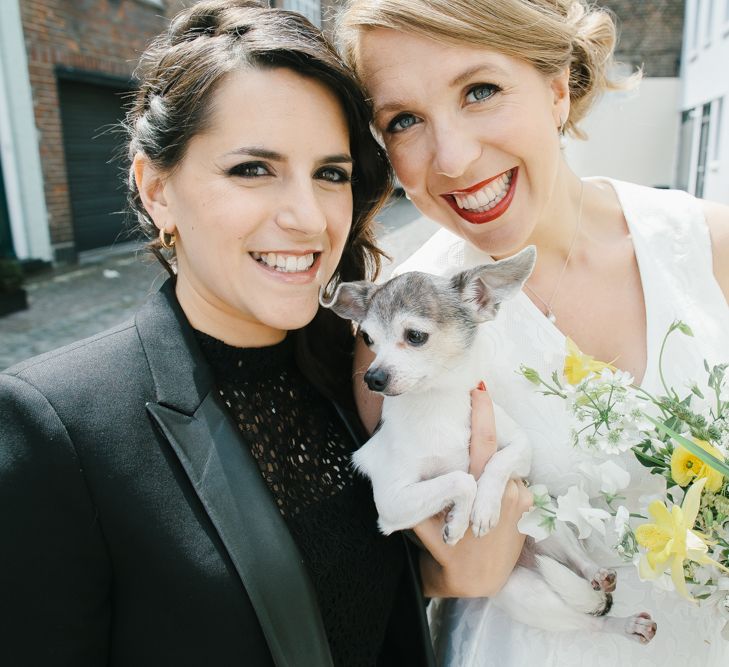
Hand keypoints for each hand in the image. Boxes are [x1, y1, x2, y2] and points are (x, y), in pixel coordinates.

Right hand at [413, 383, 531, 597]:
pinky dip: (500, 473)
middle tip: (478, 393)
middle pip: (497, 448)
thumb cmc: (446, 552)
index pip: (483, 443)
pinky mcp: (530, 506)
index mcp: (476, 492)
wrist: (478, 582)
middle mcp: (504, 492)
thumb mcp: (424, 526)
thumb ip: (419, 501)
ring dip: (491, 453)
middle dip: (487, 420)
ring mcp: (520, 499)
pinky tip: (486, 475)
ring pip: (504, 463)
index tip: (479, 389)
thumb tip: (402, 469)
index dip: (483, 414)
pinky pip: (513, 478)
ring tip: (478, 436)